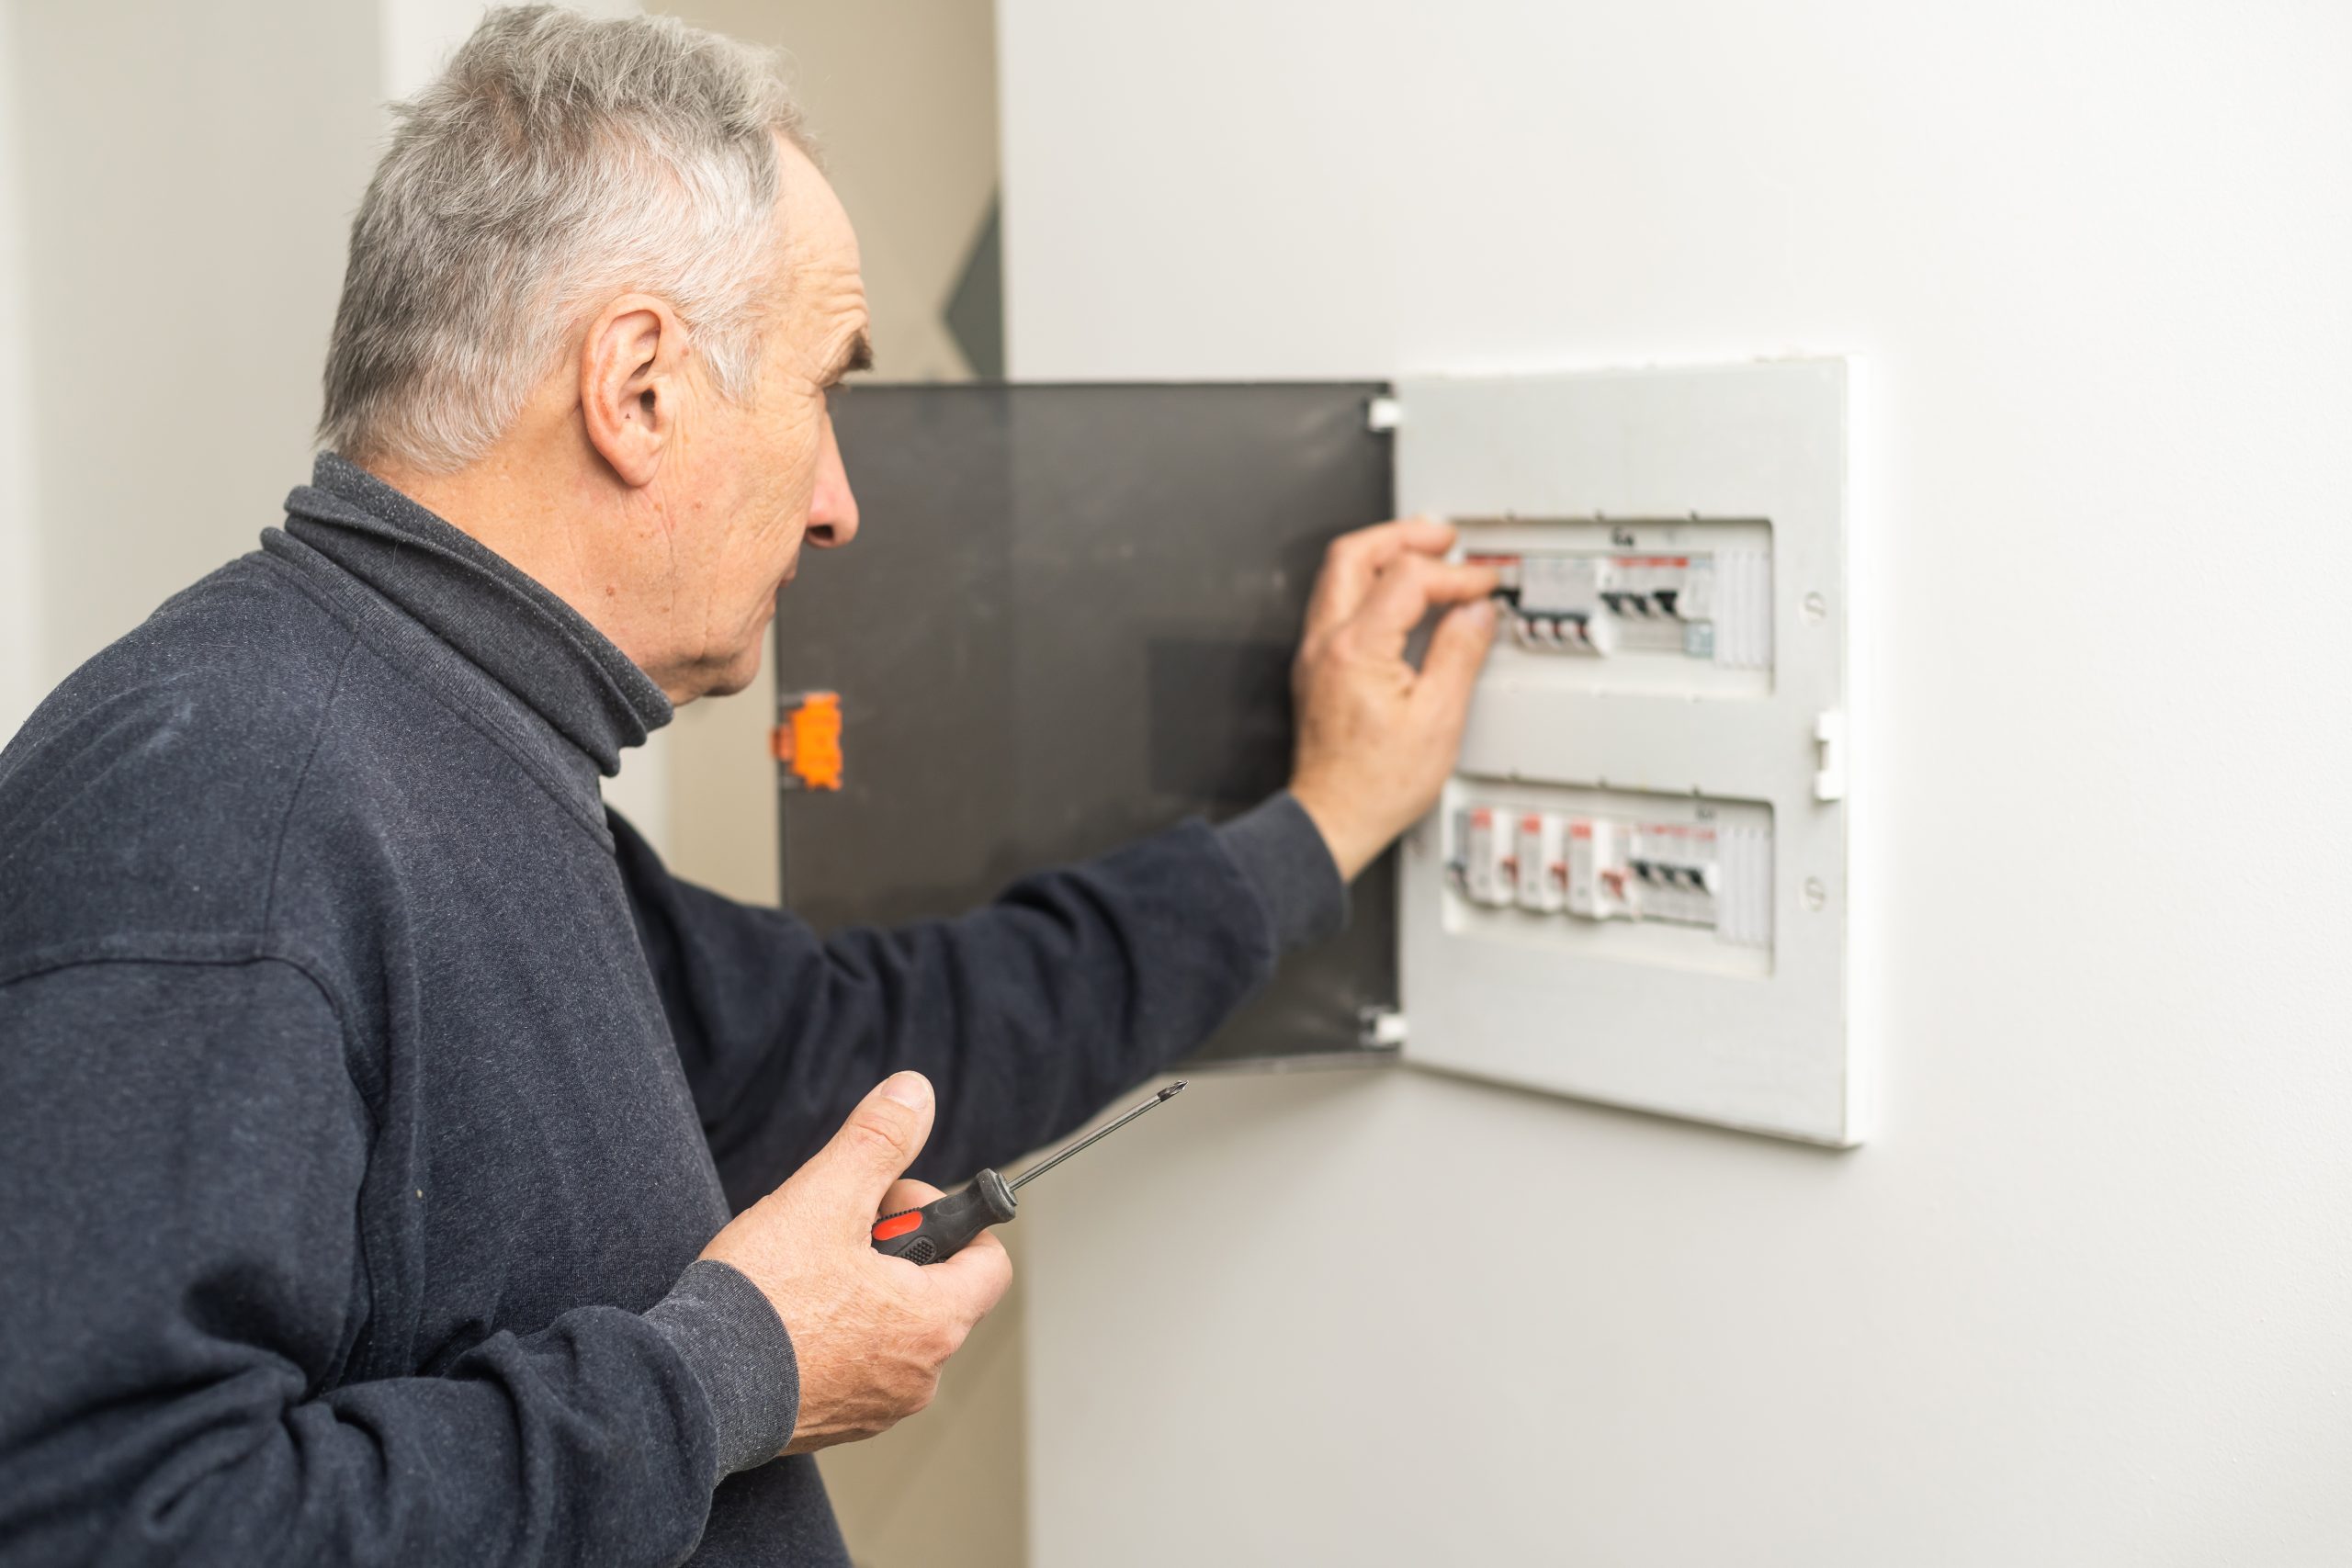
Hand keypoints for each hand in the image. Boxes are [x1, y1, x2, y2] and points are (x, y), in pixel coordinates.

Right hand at [698, 1072, 1011, 1455]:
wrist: (694, 1389)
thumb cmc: (763, 1302)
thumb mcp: (825, 1198)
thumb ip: (877, 1141)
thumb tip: (914, 1094)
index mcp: (935, 1321)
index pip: (989, 1259)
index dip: (945, 1216)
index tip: (889, 1203)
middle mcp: (920, 1374)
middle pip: (939, 1288)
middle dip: (896, 1248)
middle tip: (835, 1232)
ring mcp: (879, 1405)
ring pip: (894, 1325)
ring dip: (863, 1290)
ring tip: (804, 1272)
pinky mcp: (836, 1421)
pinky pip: (856, 1362)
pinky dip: (834, 1333)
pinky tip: (786, 1314)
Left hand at [1288, 517, 1500, 879]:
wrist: (1333, 819)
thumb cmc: (1376, 785)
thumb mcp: (1439, 720)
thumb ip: (1459, 654)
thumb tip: (1476, 613)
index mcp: (1356, 650)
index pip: (1408, 578)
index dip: (1454, 573)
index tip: (1484, 584)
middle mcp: (1325, 644)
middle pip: (1355, 554)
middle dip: (1404, 536)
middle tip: (1445, 537)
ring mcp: (1315, 655)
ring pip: (1339, 574)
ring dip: (1384, 556)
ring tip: (1426, 557)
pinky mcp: (1316, 669)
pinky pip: (1338, 603)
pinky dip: (1371, 585)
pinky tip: (1400, 598)